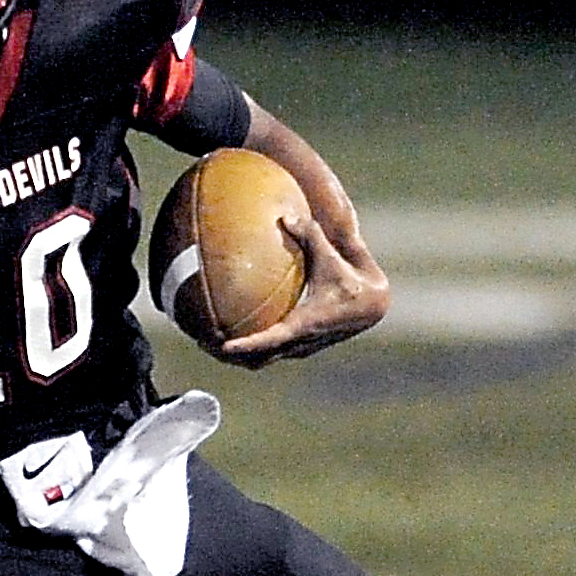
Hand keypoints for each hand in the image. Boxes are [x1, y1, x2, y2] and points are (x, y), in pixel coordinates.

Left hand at [219, 214, 388, 366]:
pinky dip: (248, 348)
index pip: (272, 339)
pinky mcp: (298, 348)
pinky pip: (267, 353)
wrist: (374, 305)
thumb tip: (285, 215)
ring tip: (205, 342)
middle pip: (258, 359)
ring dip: (235, 357)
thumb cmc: (353, 277)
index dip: (247, 345)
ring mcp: (299, 349)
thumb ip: (310, 236)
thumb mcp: (333, 257)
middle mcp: (300, 343)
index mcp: (306, 324)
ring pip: (261, 361)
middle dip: (230, 356)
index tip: (222, 346)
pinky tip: (227, 332)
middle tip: (200, 342)